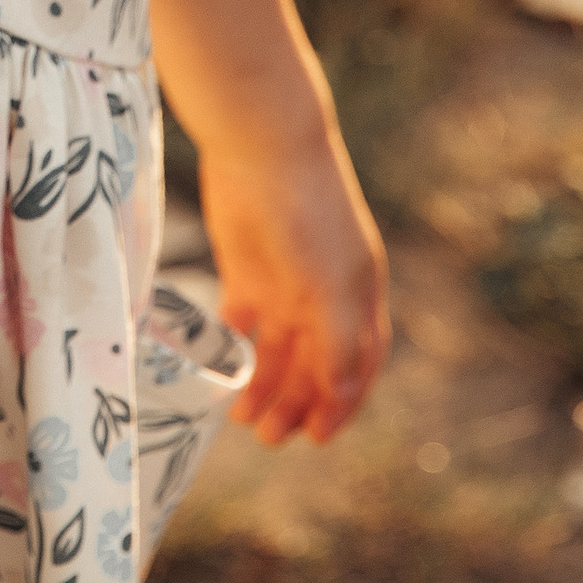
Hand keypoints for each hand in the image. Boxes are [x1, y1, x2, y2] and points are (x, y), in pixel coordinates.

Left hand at [197, 134, 389, 446]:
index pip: (357, 364)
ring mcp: (284, 280)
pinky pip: (243, 320)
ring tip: (244, 418)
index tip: (318, 437)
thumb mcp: (329, 283)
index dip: (342, 403)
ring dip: (266, 384)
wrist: (261, 145)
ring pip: (279, 348)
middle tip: (270, 436)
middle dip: (297, 402)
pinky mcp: (245, 266)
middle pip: (314, 362)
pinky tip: (224, 374)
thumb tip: (341, 394)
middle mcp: (323, 293)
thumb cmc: (309, 212)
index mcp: (357, 296)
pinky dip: (238, 348)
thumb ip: (336, 341)